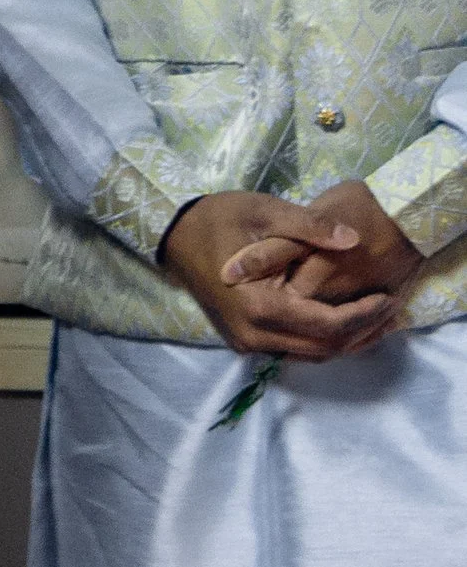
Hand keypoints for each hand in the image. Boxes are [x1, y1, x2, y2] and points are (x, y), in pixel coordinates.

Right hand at [160, 184, 420, 360]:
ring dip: (346, 340)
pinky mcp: (245, 339)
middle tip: (393, 309)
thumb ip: (311, 227)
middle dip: (362, 332)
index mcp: (258, 306)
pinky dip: (324, 339)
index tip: (389, 296)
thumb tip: (353, 239)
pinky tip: (345, 320)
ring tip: (377, 318)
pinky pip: (294, 348)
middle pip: (323, 348)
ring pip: (310, 354)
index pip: (326, 325)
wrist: (174, 235)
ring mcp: (246, 341)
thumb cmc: (218, 219)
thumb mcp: (266, 212)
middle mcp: (252, 334)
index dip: (363, 315)